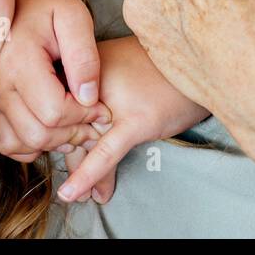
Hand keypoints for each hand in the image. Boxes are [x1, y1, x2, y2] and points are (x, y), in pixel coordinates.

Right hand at [0, 0, 107, 160]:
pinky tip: (52, 129)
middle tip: (95, 122)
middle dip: (72, 133)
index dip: (84, 115)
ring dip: (51, 143)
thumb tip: (89, 98)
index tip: (102, 106)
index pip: (54, 111)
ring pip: (18, 142)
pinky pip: (4, 139)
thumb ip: (84, 57)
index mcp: (19, 62)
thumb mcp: (75, 18)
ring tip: (75, 127)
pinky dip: (29, 144)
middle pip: (37, 132)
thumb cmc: (52, 4)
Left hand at [56, 36, 208, 204]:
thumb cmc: (157, 66)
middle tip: (68, 178)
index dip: (56, 131)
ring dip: (78, 168)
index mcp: (84, 60)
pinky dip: (88, 175)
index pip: (55, 102)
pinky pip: (105, 154)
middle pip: (67, 124)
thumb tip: (66, 136)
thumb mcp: (117, 70)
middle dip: (67, 153)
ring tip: (76, 194)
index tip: (59, 148)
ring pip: (83, 141)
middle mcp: (94, 77)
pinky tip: (73, 193)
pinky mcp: (136, 120)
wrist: (199, 60)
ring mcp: (114, 99)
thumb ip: (90, 94)